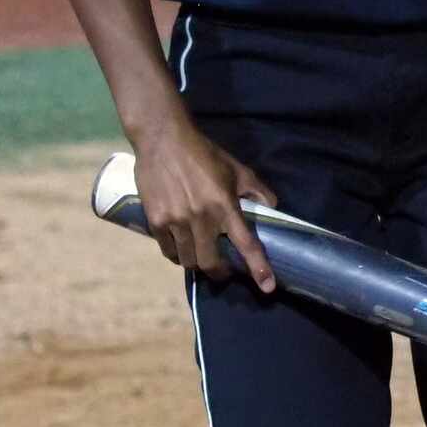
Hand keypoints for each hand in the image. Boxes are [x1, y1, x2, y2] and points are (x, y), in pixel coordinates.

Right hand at [129, 113, 279, 291]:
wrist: (162, 139)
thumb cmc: (203, 153)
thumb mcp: (236, 168)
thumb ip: (256, 189)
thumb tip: (271, 207)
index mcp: (224, 205)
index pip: (246, 244)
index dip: (259, 268)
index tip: (268, 287)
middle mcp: (200, 218)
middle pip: (211, 264)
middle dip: (220, 273)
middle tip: (223, 270)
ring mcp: (175, 221)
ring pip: (188, 261)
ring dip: (197, 263)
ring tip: (200, 255)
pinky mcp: (155, 221)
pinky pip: (168, 251)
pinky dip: (177, 255)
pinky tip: (181, 247)